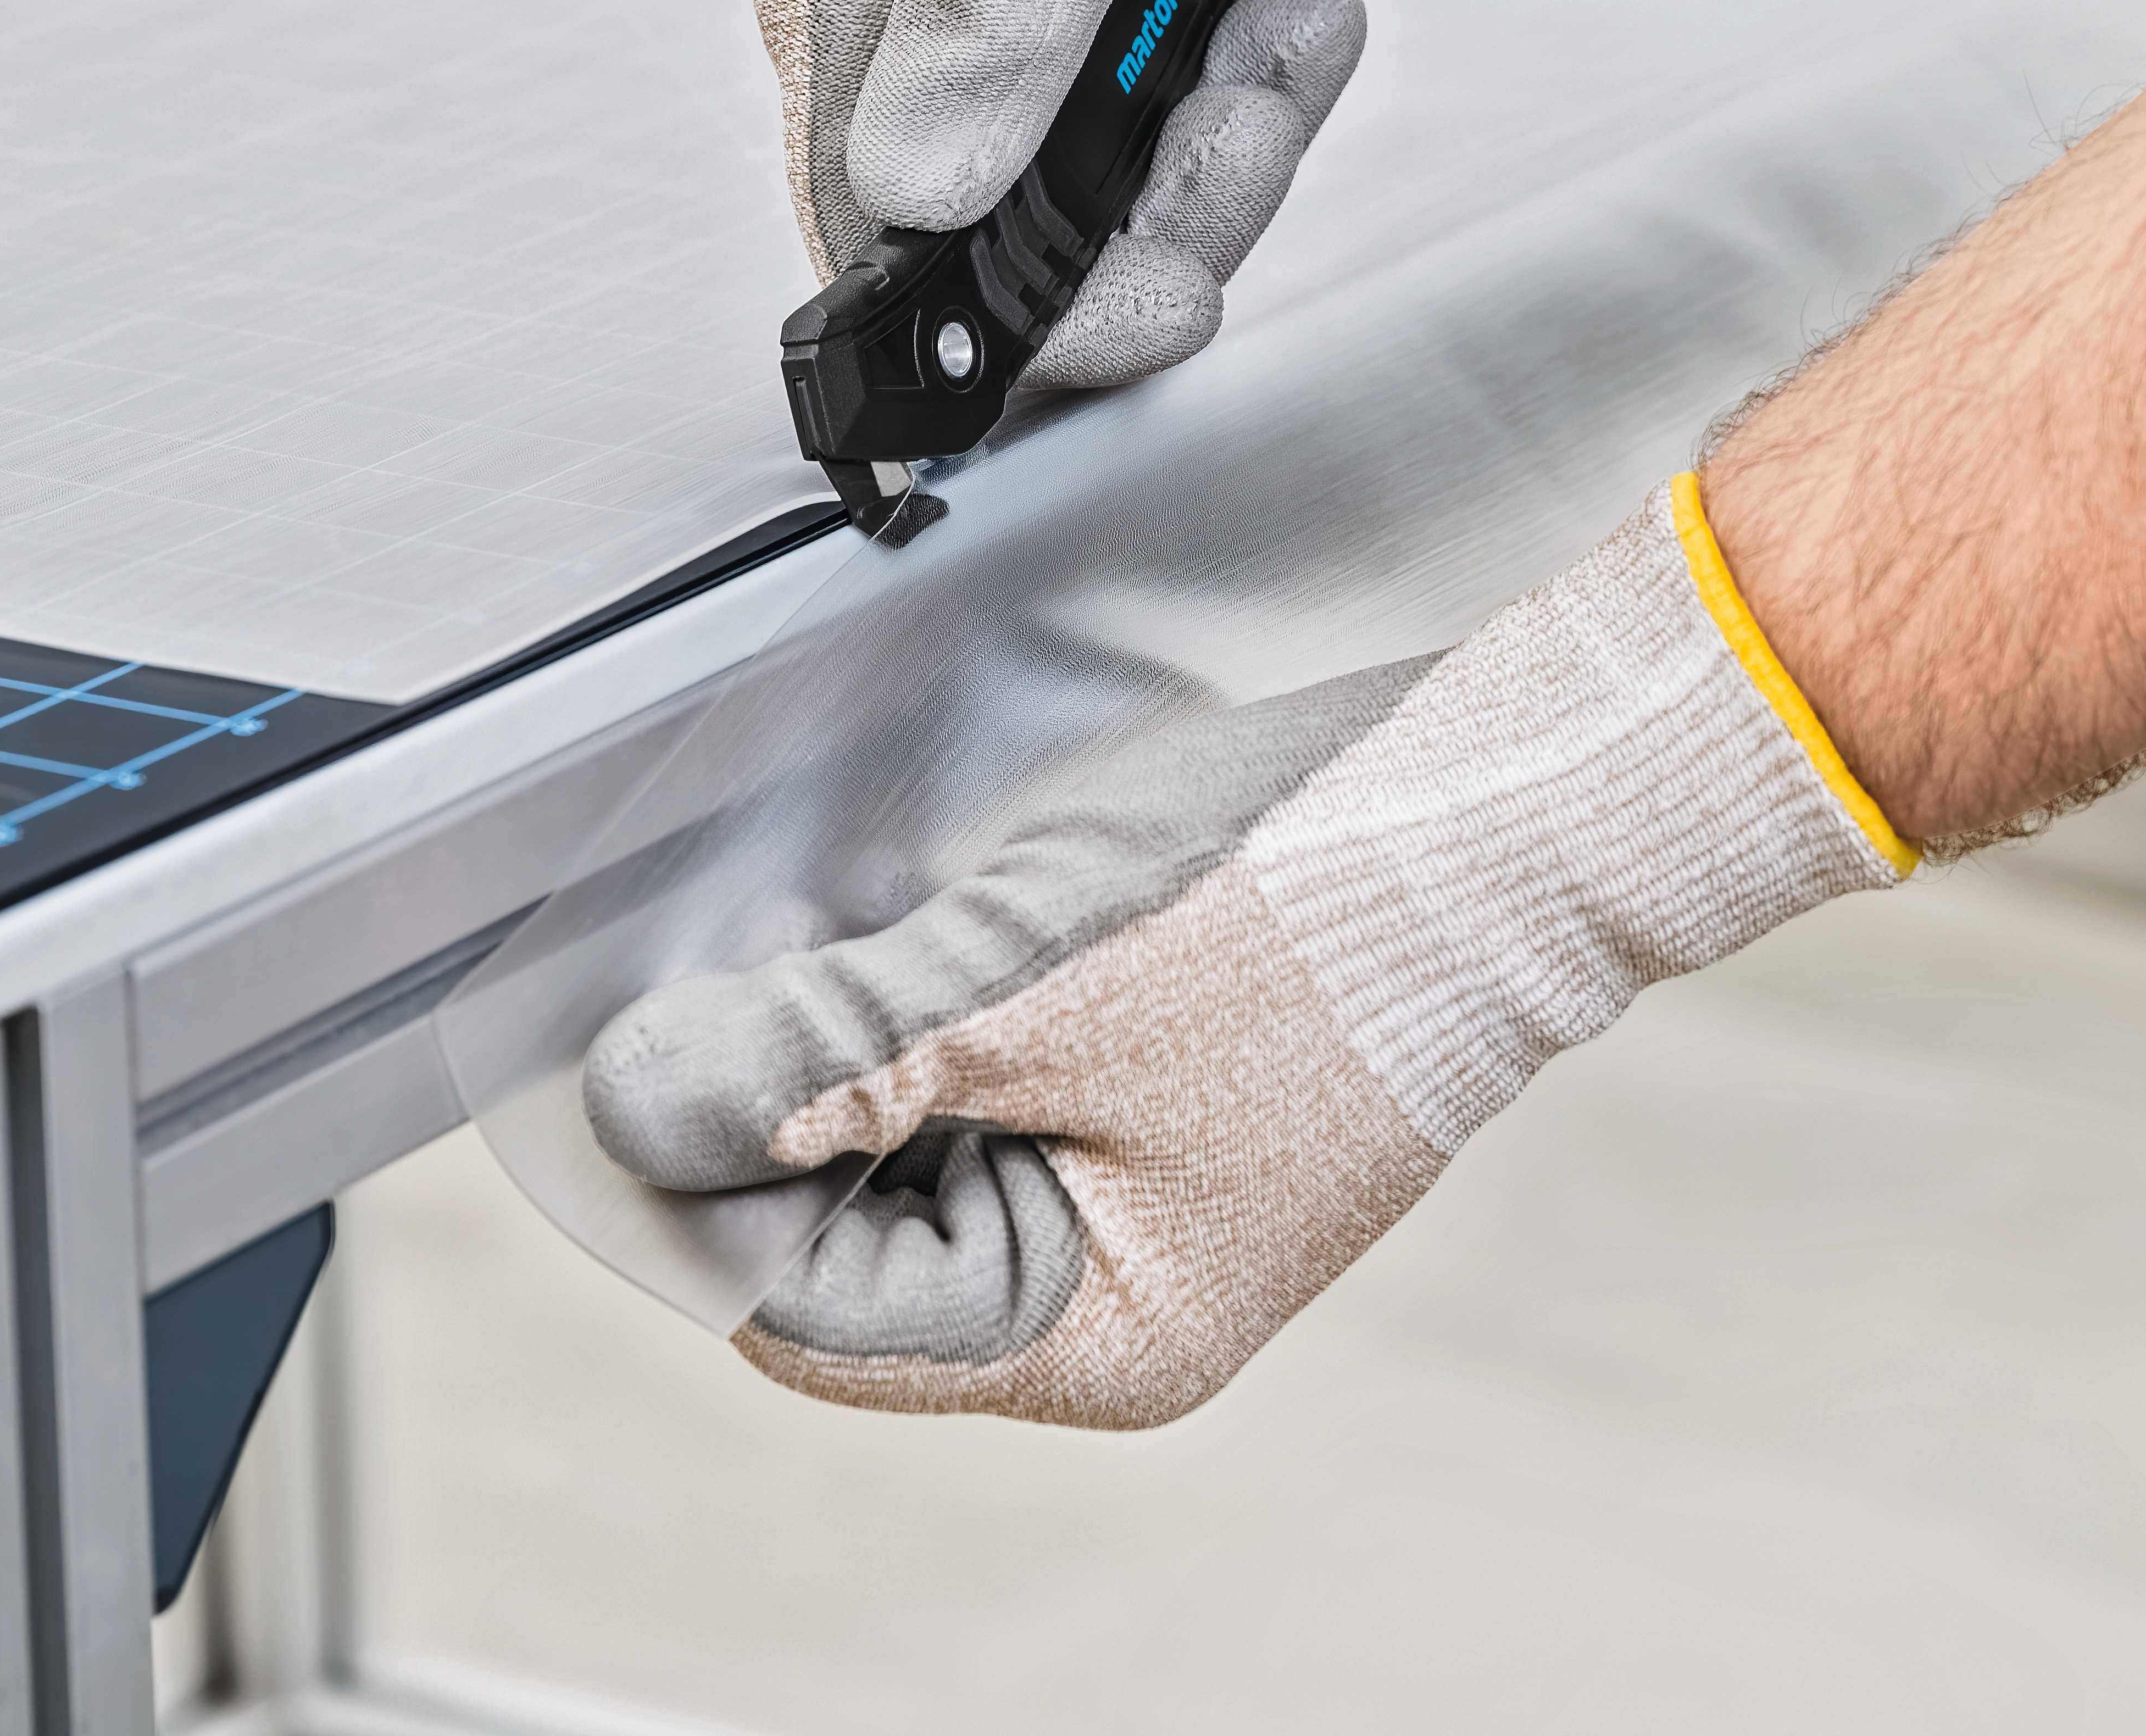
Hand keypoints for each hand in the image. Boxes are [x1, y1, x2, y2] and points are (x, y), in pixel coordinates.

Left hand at [581, 478, 1918, 1425]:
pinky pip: (987, 1092)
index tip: (639, 1060)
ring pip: (911, 1156)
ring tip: (847, 933)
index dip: (710, 1187)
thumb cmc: (1318, 910)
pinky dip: (937, 1018)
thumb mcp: (1038, 986)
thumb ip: (834, 1059)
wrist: (1506, 810)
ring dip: (855, 1051)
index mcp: (1102, 1334)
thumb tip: (655, 1111)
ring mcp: (1144, 1201)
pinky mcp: (1156, 1105)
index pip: (812, 1308)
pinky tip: (930, 931)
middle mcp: (1121, 1298)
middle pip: (854, 1242)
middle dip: (786, 1108)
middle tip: (752, 962)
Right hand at [751, 0, 1376, 389]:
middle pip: (1013, 236)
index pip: (896, 262)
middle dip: (1178, 196)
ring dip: (1228, 117)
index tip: (1191, 297)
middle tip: (1283, 75)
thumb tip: (914, 205)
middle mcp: (881, 9)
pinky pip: (1133, 79)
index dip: (1047, 325)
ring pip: (1094, 167)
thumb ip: (1003, 17)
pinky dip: (1229, 53)